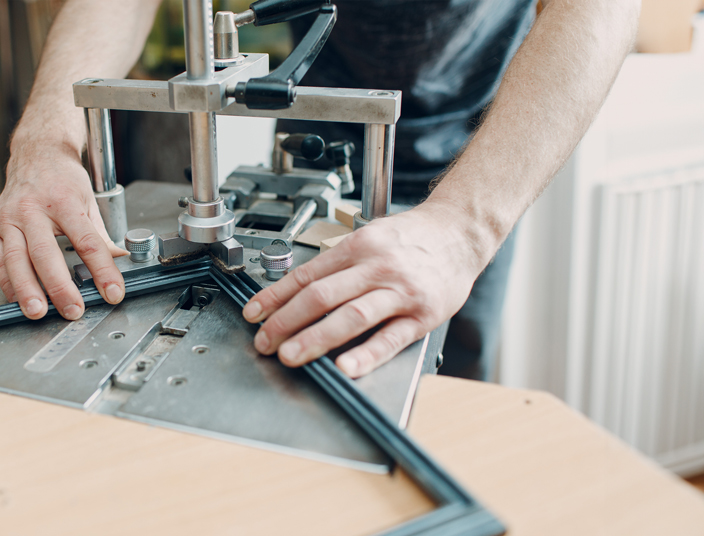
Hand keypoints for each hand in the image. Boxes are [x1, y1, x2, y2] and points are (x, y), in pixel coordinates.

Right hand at [0, 145, 127, 320]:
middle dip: (59, 287)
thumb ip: (100, 235)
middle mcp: (33, 209)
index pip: (87, 241)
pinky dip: (7, 282)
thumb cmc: (63, 179)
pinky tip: (18, 298)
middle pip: (46, 253)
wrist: (36, 154)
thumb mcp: (89, 201)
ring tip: (38, 312)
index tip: (112, 292)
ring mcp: (10, 218)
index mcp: (64, 201)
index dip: (102, 270)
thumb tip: (120, 262)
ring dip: (27, 290)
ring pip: (15, 259)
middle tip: (72, 311)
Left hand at [242, 201, 491, 377]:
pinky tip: (346, 367)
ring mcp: (400, 292)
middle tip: (264, 341)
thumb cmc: (411, 239)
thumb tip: (297, 291)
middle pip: (322, 295)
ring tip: (291, 355)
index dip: (275, 296)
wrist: (460, 233)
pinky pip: (391, 338)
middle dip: (286, 321)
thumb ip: (338, 263)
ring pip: (351, 316)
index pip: (307, 274)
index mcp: (358, 247)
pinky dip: (367, 354)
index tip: (254, 314)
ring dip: (316, 338)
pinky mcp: (422, 315)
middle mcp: (376, 267)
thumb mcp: (370, 237)